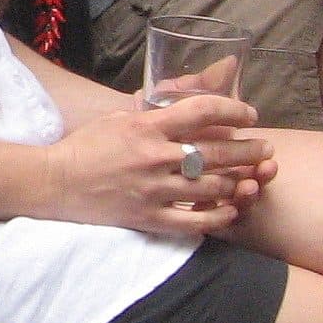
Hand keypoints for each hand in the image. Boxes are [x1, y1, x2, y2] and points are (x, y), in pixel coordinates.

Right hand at [43, 95, 275, 234]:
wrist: (56, 182)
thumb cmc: (86, 146)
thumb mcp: (119, 118)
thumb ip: (154, 113)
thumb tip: (185, 100)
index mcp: (147, 127)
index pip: (203, 111)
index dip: (234, 110)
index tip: (249, 114)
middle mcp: (155, 157)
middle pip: (217, 152)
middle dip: (249, 149)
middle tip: (266, 148)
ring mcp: (154, 190)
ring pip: (214, 188)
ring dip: (240, 181)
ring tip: (253, 177)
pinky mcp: (150, 218)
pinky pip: (197, 222)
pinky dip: (220, 216)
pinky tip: (232, 209)